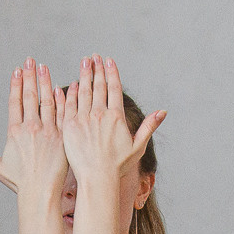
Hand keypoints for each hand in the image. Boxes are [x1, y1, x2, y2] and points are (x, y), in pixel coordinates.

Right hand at [0, 58, 68, 197]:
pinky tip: (61, 87)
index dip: (16, 84)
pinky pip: (63, 114)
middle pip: (30, 96)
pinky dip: (62, 100)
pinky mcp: (62, 137)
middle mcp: (30, 129)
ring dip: (45, 82)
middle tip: (31, 60)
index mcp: (14, 132)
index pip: (15, 102)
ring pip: (47, 101)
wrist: (41, 193)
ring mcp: (48, 132)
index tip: (17, 70)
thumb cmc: (20, 182)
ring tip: (44, 67)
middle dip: (29, 76)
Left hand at [58, 54, 165, 186]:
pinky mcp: (70, 126)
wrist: (97, 178)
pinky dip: (70, 92)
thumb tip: (163, 112)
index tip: (109, 61)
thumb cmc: (118, 165)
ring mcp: (84, 119)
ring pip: (83, 91)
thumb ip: (149, 126)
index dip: (111, 73)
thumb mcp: (138, 146)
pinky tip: (72, 83)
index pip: (114, 88)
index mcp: (116, 117)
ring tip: (84, 62)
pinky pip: (70, 104)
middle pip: (98, 86)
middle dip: (97, 68)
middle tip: (94, 56)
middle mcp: (100, 114)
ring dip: (84, 75)